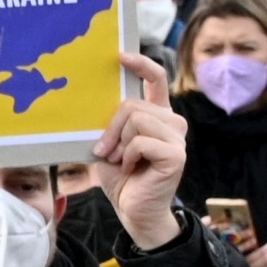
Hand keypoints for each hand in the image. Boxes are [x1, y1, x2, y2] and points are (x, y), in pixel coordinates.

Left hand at [90, 53, 188, 250]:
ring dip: (118, 144)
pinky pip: (140, 141)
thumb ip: (109, 123)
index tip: (120, 56)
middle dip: (111, 128)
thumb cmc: (121, 177)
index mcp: (157, 115)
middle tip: (105, 150)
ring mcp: (177, 137)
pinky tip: (131, 169)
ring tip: (120, 161)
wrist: (133, 210)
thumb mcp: (110, 144)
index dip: (141, 64)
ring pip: (136, 120)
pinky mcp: (176, 154)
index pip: (156, 79)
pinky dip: (127, 156)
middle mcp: (172, 122)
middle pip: (132, 104)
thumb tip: (89, 101)